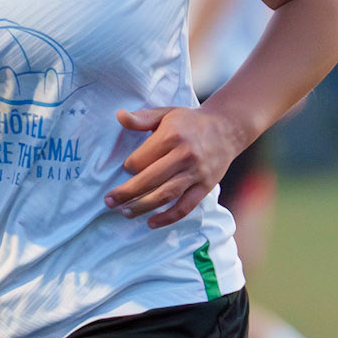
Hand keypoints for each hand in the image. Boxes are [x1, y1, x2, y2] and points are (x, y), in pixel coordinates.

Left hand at [106, 105, 240, 227]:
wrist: (228, 128)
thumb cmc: (190, 122)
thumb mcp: (166, 114)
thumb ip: (142, 118)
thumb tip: (119, 116)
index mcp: (171, 136)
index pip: (141, 159)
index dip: (129, 166)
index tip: (127, 168)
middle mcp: (184, 155)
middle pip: (149, 180)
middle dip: (126, 193)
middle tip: (109, 201)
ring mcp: (195, 173)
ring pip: (165, 195)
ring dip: (142, 207)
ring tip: (125, 212)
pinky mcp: (205, 186)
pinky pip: (185, 206)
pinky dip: (168, 218)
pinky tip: (151, 223)